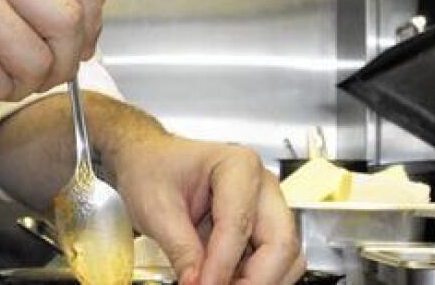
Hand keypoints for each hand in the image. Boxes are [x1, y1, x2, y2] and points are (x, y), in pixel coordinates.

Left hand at [113, 136, 304, 284]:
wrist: (148, 162)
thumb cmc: (152, 169)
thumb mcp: (156, 209)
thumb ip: (181, 249)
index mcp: (237, 166)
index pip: (238, 225)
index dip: (222, 265)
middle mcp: (262, 186)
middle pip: (280, 243)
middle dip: (255, 280)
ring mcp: (266, 208)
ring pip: (286, 258)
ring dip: (259, 280)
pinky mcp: (262, 230)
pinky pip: (273, 263)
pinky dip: (254, 279)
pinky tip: (224, 281)